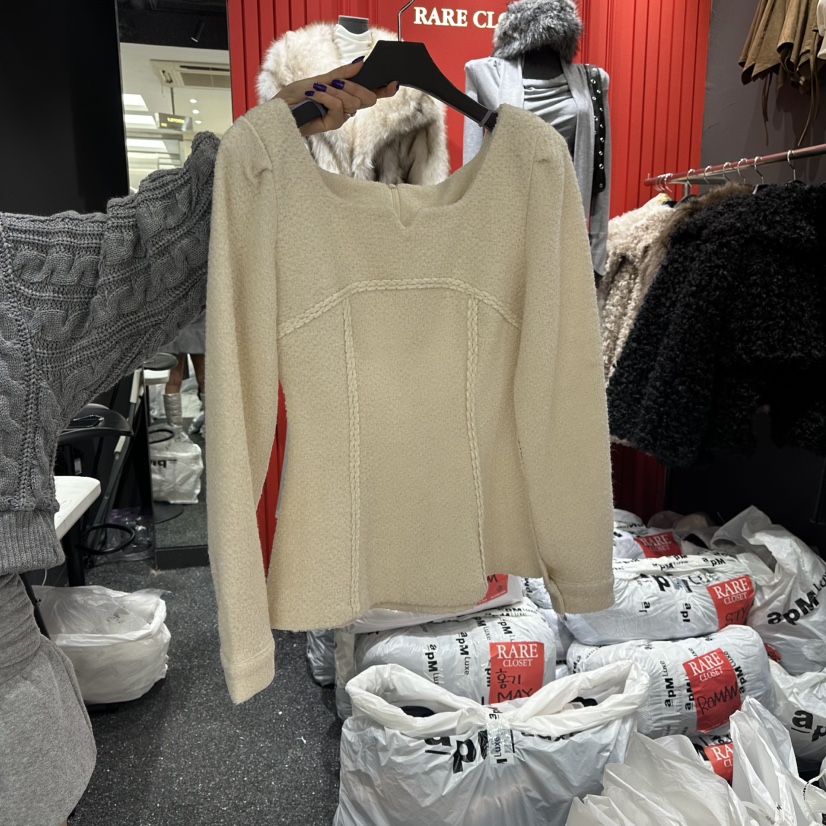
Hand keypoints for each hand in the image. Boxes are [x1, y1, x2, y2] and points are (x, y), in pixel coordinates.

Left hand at [274, 60, 398, 136]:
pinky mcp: (331, 125)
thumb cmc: (295, 97)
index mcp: (345, 96)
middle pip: (367, 99)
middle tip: (338, 82)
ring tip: (317, 90)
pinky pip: (339, 109)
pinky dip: (327, 98)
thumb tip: (361, 63)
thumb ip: (341, 74)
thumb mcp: (319, 79)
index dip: (384, 90)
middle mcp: (345, 108)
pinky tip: (315, 95)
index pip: (370, 94)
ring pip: (353, 104)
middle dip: (357, 87)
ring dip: (336, 92)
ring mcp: (339, 118)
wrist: (279, 110)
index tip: (394, 82)